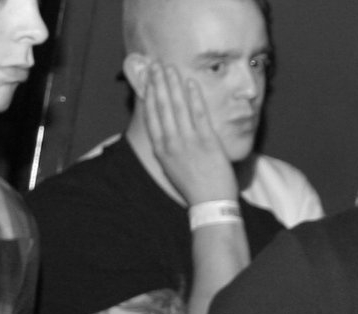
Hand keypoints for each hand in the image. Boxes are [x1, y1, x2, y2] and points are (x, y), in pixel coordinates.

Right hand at [136, 59, 237, 207]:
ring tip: (170, 68)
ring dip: (173, 84)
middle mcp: (171, 143)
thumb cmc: (192, 187)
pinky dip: (194, 97)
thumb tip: (162, 131)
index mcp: (161, 149)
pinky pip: (199, 114)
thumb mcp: (170, 167)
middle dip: (158, 82)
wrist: (210, 204)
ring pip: (178, 106)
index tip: (146, 78)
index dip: (148, 94)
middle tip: (156, 65)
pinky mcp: (207, 142)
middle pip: (162, 106)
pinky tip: (190, 83)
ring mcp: (189, 141)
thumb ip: (165, 148)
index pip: (151, 115)